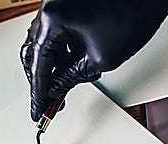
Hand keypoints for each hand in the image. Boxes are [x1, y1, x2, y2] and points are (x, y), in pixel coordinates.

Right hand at [21, 0, 167, 120]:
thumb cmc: (133, 14)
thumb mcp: (100, 59)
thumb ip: (71, 77)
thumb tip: (56, 89)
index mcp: (53, 19)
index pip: (37, 65)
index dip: (38, 93)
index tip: (37, 109)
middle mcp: (50, 7)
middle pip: (34, 52)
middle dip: (41, 79)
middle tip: (47, 102)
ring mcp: (58, 4)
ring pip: (44, 42)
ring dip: (51, 66)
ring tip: (61, 87)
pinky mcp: (68, 4)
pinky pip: (56, 32)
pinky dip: (60, 52)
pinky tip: (69, 67)